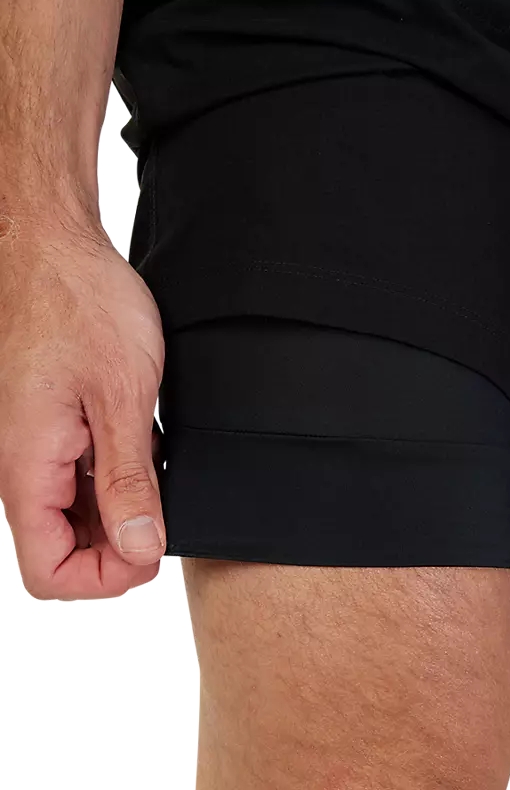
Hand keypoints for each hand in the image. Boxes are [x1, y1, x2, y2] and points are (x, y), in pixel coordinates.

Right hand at [0, 227, 166, 599]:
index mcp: (28, 466)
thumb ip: (127, 479)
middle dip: (119, 546)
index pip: (49, 570)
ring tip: (160, 474)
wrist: (57, 249)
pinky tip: (148, 449)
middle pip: (63, 546)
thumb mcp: (122, 397)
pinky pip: (81, 475)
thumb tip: (139, 547)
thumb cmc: (82, 305)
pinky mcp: (56, 425)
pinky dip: (117, 476)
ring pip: (75, 513)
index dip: (106, 577)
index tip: (154, 552)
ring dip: (121, 509)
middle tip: (169, 511)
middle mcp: (24, 463)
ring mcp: (38, 445)